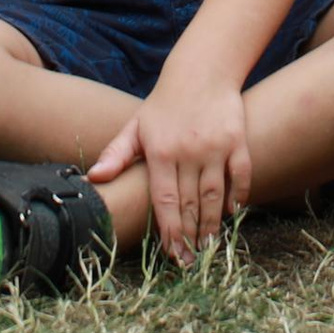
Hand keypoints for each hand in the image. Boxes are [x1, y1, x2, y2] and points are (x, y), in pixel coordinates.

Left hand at [91, 66, 251, 263]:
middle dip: (190, 236)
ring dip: (212, 225)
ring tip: (208, 247)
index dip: (169, 231)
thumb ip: (116, 154)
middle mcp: (188, 151)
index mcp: (160, 152)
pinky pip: (240, 175)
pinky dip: (238, 197)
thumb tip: (93, 178)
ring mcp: (214, 146)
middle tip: (191, 261)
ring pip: (215, 196)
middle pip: (190, 204)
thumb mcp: (136, 127)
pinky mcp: (236, 140)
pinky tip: (232, 214)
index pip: (164, 201)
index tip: (172, 254)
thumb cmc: (163, 105)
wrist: (201, 71)